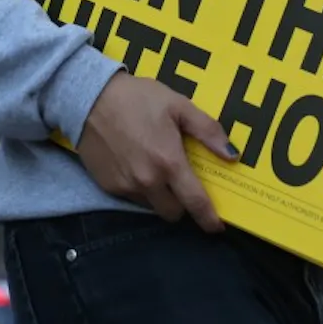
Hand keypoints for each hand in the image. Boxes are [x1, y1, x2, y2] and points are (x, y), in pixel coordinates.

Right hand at [76, 72, 238, 232]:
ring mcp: (126, 187)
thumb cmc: (138, 98)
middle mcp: (148, 181)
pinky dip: (139, 189)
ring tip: (156, 171)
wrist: (90, 97)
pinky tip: (135, 165)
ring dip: (159, 197)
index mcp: (169, 162)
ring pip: (151, 207)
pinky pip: (131, 198)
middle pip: (173, 213)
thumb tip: (232, 155)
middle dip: (181, 204)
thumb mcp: (178, 105)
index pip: (195, 203)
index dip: (209, 219)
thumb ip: (208, 131)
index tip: (217, 226)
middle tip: (181, 184)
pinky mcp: (108, 186)